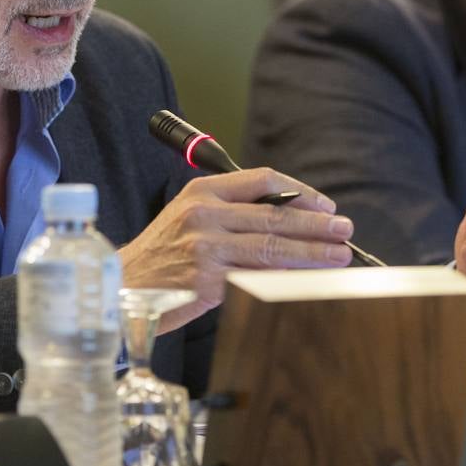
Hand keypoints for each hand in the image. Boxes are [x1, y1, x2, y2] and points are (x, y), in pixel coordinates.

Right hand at [119, 168, 353, 331]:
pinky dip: (285, 278)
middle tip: (344, 230)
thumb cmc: (162, 253)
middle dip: (317, 224)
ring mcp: (205, 249)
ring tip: (339, 255)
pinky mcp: (206, 282)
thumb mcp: (189, 216)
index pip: (263, 180)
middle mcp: (204, 215)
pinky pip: (256, 278)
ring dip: (312, 252)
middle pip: (275, 215)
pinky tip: (306, 280)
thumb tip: (290, 220)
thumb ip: (233, 212)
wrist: (121, 285)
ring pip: (272, 247)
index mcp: (203, 191)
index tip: (324, 205)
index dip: (300, 192)